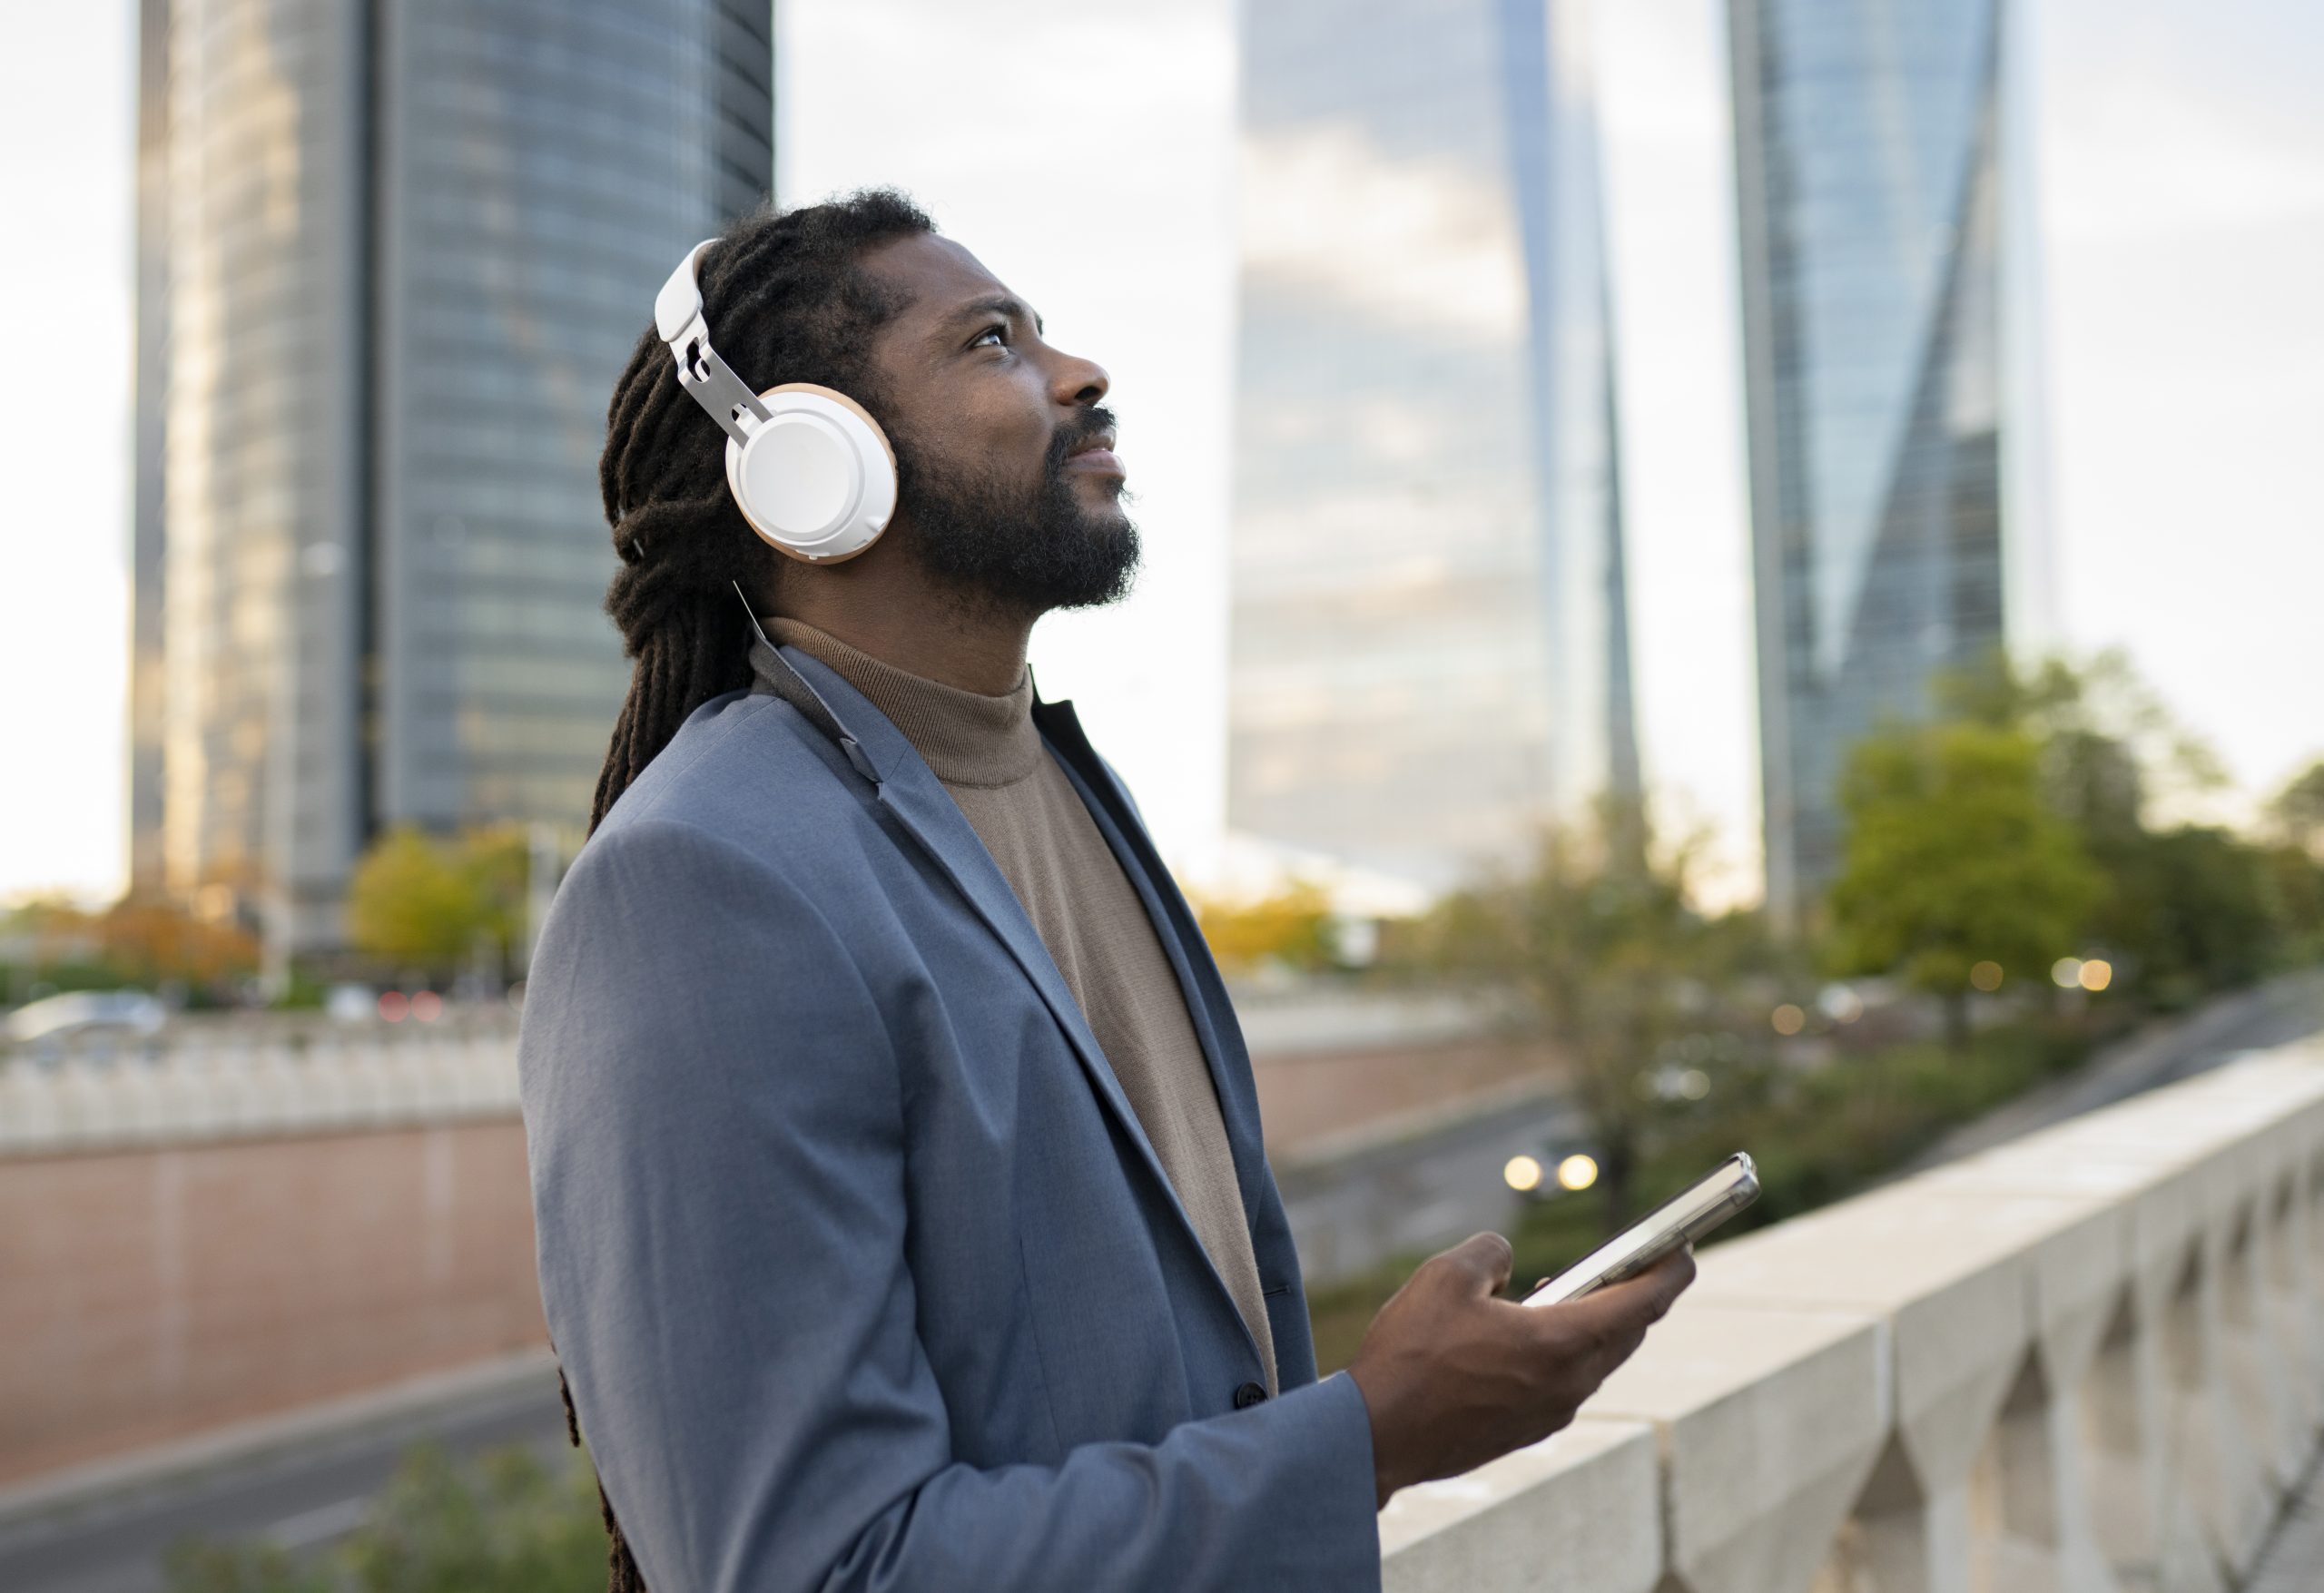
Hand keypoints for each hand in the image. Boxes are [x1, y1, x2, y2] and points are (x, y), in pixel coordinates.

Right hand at [1346, 1232, 1694, 1509]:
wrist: (1377, 1436)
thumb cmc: (1411, 1354)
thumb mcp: (1447, 1274)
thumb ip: (1493, 1252)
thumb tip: (1509, 1259)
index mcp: (1562, 1342)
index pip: (1644, 1302)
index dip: (1672, 1270)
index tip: (1685, 1248)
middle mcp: (1569, 1384)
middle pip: (1627, 1333)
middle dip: (1633, 1294)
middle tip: (1628, 1262)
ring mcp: (1550, 1413)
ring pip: (1596, 1360)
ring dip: (1593, 1323)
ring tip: (1562, 1290)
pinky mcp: (1527, 1431)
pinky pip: (1566, 1383)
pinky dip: (1564, 1352)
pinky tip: (1525, 1334)